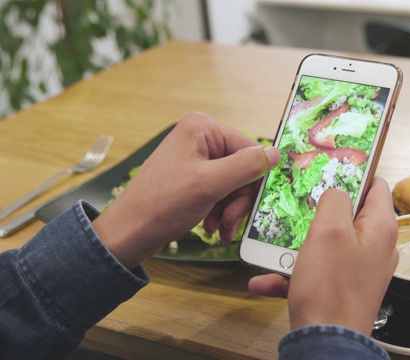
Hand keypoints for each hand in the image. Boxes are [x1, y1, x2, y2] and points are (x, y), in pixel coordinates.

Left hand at [92, 112, 279, 268]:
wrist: (128, 233)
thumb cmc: (162, 204)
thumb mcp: (210, 184)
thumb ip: (247, 166)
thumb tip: (277, 153)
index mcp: (203, 129)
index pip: (249, 149)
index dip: (254, 180)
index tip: (252, 207)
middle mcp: (200, 138)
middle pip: (242, 169)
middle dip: (239, 200)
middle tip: (230, 223)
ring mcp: (195, 159)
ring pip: (233, 184)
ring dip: (231, 210)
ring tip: (219, 229)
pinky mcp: (192, 179)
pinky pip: (220, 192)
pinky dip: (220, 212)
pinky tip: (211, 228)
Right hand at [249, 177, 398, 334]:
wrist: (325, 343)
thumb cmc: (330, 287)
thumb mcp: (328, 230)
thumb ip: (335, 199)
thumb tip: (336, 191)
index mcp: (381, 227)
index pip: (375, 185)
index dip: (353, 173)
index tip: (326, 168)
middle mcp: (376, 247)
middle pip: (348, 214)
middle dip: (318, 210)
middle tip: (293, 205)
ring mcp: (360, 270)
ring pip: (328, 244)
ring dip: (299, 244)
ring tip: (273, 244)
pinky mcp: (343, 289)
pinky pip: (318, 271)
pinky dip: (294, 272)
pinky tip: (265, 279)